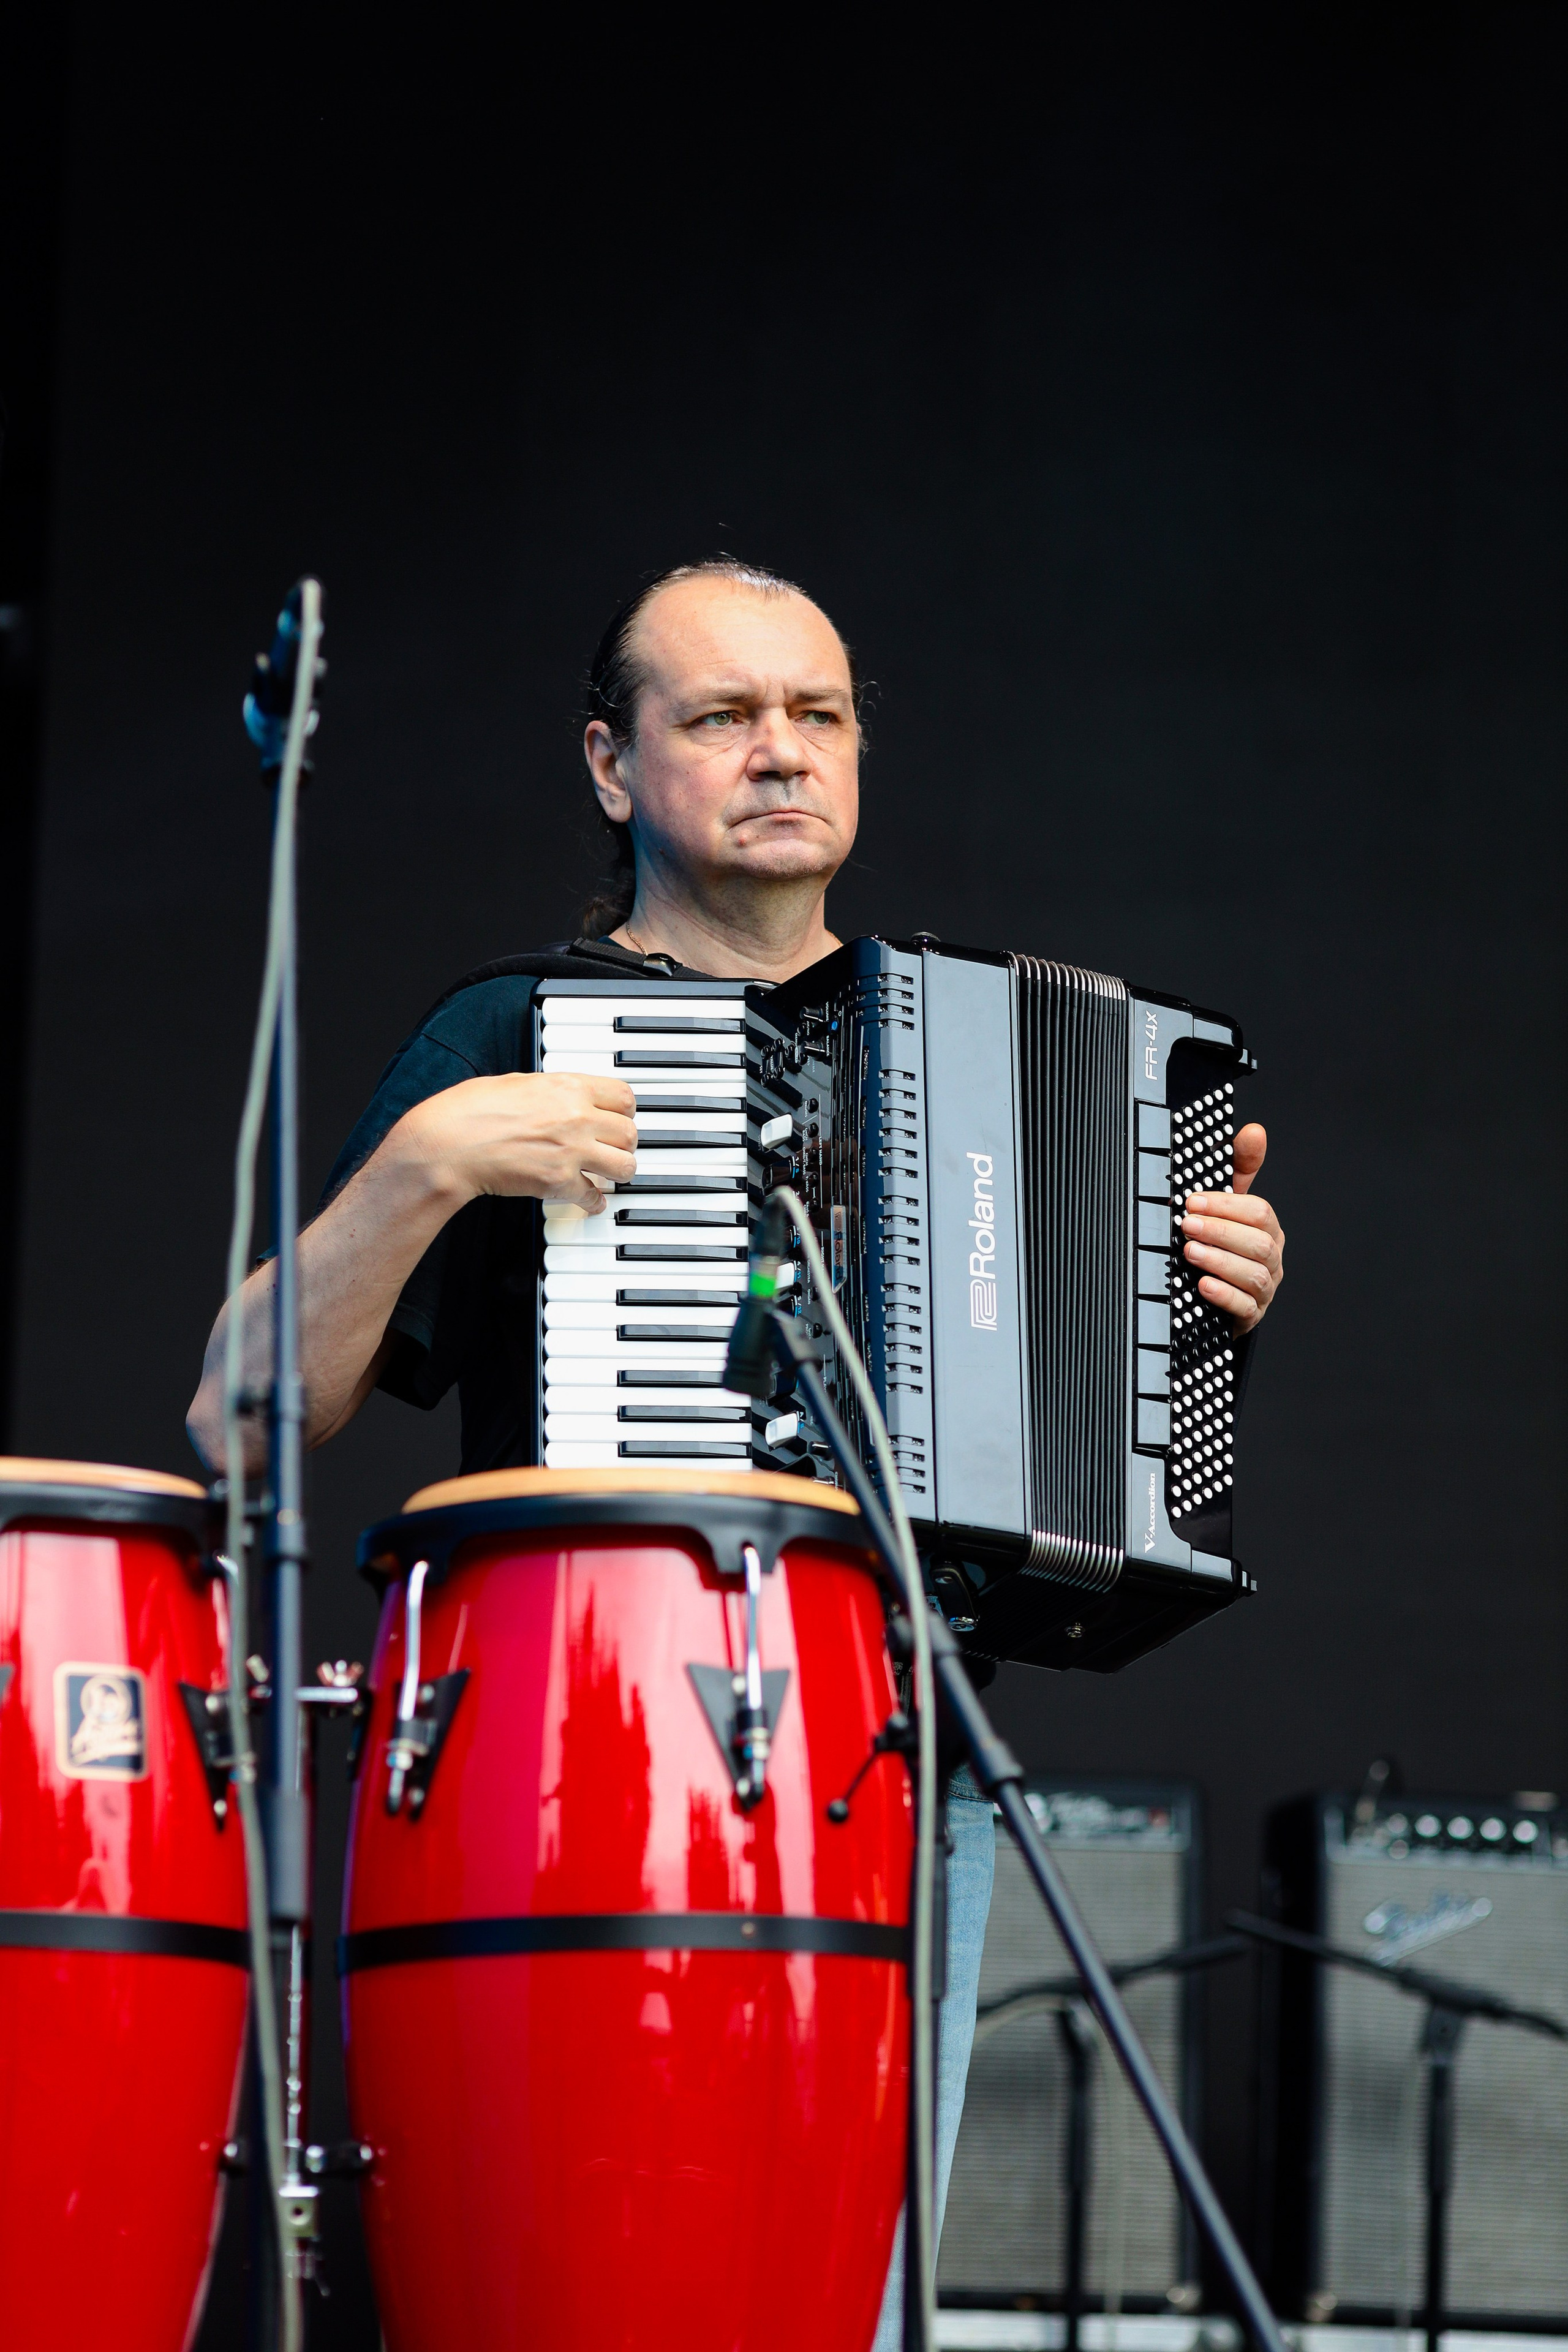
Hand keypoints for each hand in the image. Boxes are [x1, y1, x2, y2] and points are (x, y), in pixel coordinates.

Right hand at [399, 1073, 637, 1213]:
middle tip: (615, 1148)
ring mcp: (571, 1152)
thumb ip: (551, 1090)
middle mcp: (577, 1117)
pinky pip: (593, 1196)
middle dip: (624, 1143)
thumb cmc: (470, 1110)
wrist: (449, 1144)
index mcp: (569, 1087)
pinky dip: (593, 1202)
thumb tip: (564, 1097)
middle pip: (630, 1133)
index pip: (624, 1097)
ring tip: (610, 1173)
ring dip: (619, 1172)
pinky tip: (590, 1200)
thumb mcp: (517, 1083)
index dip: (625, 1111)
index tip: (620, 1118)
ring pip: (625, 1167)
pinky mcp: (558, 1182)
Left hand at [1179, 1122, 1283, 1336]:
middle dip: (1220, 1232)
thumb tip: (1254, 1131)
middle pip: (1259, 1244)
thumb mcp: (1227, 1205)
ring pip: (1254, 1275)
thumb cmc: (1223, 1243)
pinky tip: (1203, 1286)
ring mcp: (1265, 1289)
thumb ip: (1238, 1169)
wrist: (1215, 1294)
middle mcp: (1272, 1258)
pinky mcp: (1252, 1315)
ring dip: (1220, 1261)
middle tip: (1187, 1224)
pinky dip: (1224, 1295)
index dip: (1226, 1205)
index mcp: (1268, 1229)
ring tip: (1190, 1252)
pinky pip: (1245, 1307)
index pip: (1259, 1212)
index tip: (1192, 1200)